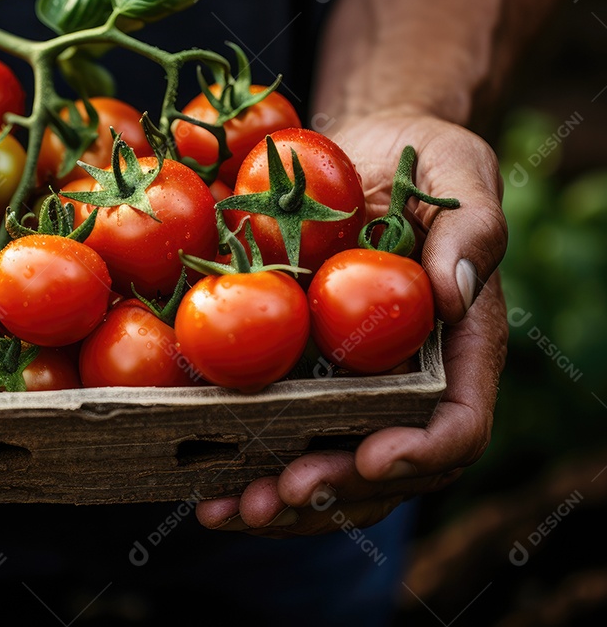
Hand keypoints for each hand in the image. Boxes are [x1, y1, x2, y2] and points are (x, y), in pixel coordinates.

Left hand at [197, 112, 507, 535]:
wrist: (356, 158)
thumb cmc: (420, 162)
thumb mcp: (458, 172)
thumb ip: (471, 228)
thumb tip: (457, 293)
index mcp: (457, 351)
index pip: (458, 422)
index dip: (421, 451)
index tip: (374, 455)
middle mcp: (403, 385)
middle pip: (383, 470)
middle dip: (332, 492)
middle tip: (277, 498)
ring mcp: (347, 388)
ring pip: (324, 469)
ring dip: (277, 502)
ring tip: (224, 511)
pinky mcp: (293, 378)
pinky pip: (272, 436)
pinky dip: (239, 467)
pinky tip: (197, 485)